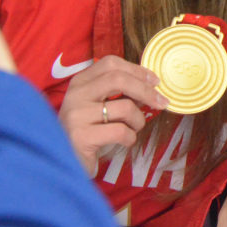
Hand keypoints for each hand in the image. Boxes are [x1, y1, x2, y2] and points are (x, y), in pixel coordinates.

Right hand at [57, 55, 167, 174]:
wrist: (65, 163)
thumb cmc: (88, 132)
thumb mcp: (98, 106)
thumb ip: (117, 92)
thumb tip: (151, 83)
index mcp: (80, 82)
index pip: (111, 63)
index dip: (137, 70)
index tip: (155, 81)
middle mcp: (75, 95)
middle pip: (118, 79)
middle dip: (146, 91)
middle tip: (161, 102)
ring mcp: (76, 115)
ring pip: (124, 107)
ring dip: (138, 120)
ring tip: (133, 129)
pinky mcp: (80, 137)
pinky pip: (120, 131)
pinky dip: (130, 137)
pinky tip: (124, 142)